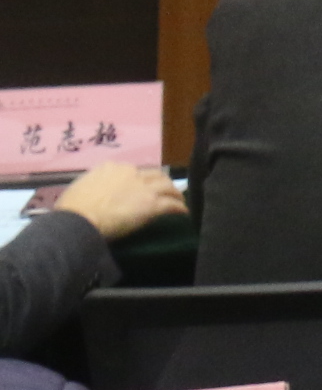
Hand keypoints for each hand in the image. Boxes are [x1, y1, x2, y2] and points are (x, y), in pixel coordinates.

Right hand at [53, 163, 184, 239]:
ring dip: (174, 193)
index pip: (131, 171)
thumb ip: (91, 187)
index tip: (140, 187)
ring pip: (167, 186)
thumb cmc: (71, 210)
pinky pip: (170, 205)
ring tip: (178, 200)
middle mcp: (130, 173)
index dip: (138, 179)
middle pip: (154, 175)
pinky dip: (179, 208)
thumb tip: (91, 194)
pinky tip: (183, 213)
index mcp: (111, 168)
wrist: (78, 221)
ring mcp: (143, 187)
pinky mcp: (151, 204)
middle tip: (165, 191)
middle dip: (161, 182)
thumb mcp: (78, 189)